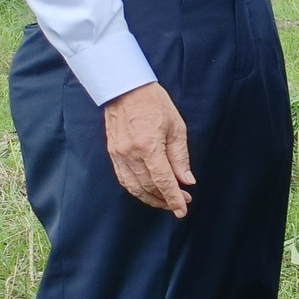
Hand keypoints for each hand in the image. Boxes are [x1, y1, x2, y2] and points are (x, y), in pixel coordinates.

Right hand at [103, 81, 193, 217]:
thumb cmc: (155, 104)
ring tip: (167, 200)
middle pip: (148, 187)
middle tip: (182, 202)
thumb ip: (180, 157)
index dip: (173, 198)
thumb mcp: (176, 128)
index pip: (162, 180)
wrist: (125, 89)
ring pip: (134, 187)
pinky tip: (149, 191)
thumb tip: (186, 181)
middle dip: (166, 199)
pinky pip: (124, 179)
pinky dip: (137, 189)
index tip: (183, 210)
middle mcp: (130, 154)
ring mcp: (118, 155)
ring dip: (151, 198)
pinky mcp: (112, 153)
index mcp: (148, 146)